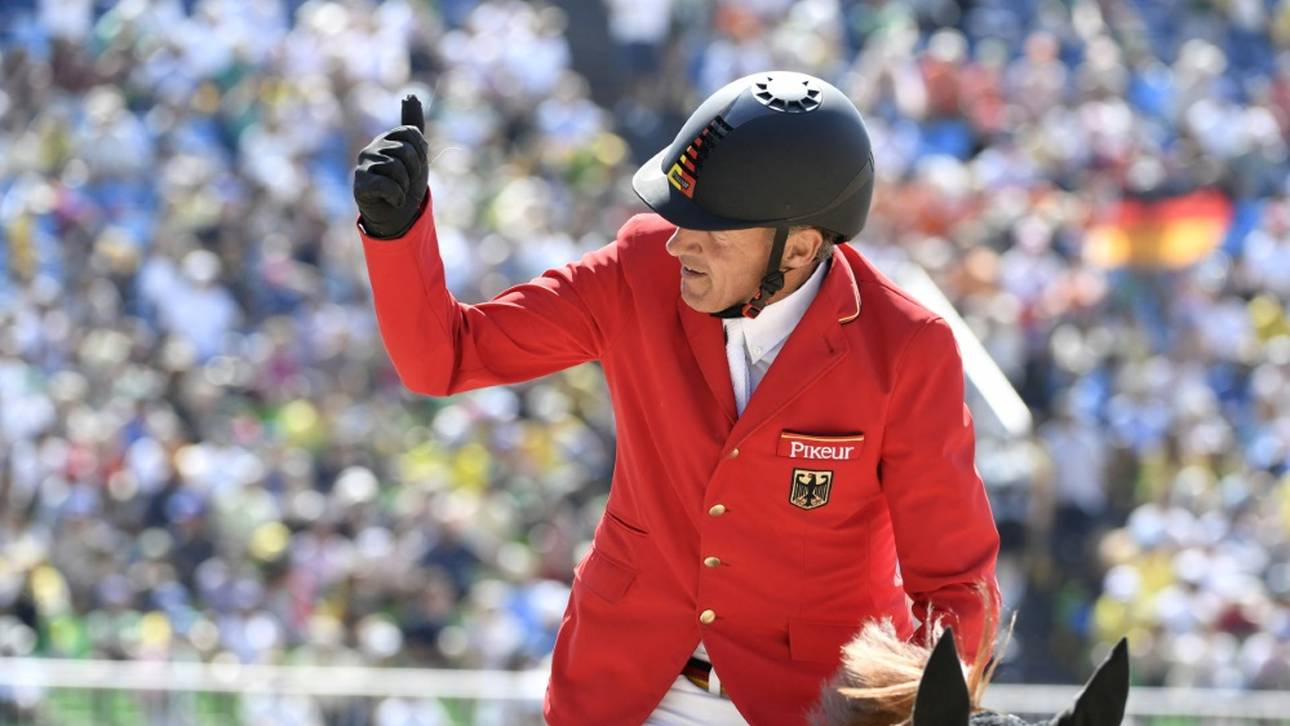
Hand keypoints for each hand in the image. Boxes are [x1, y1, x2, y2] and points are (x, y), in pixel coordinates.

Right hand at [354, 95, 428, 238]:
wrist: (397, 215)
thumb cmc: (405, 183)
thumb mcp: (415, 152)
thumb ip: (413, 125)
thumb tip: (411, 94)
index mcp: (386, 139)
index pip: (411, 132)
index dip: (421, 151)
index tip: (417, 165)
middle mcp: (372, 149)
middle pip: (405, 150)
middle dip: (414, 171)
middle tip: (406, 182)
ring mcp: (363, 166)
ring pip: (397, 168)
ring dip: (405, 186)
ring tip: (398, 191)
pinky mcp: (360, 185)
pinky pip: (387, 185)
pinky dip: (397, 196)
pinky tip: (392, 200)